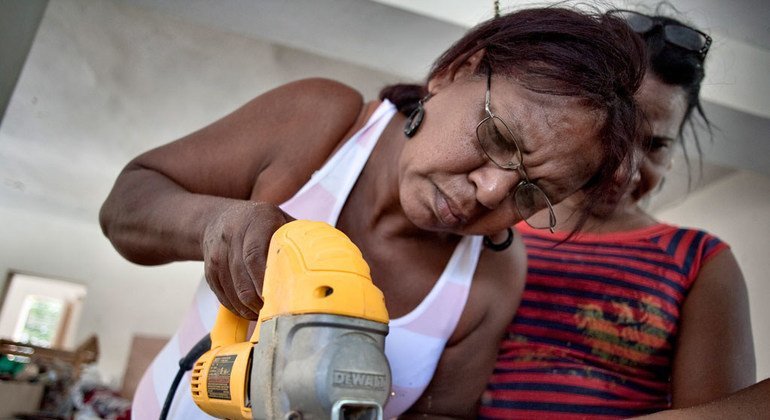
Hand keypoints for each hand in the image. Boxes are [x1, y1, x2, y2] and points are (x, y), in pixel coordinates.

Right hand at [202, 201, 293, 318]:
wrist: (219, 218)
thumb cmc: (262, 223)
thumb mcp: (282, 220)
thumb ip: (302, 238)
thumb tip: (334, 259)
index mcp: (256, 221)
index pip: (255, 255)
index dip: (266, 280)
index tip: (282, 296)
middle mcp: (233, 236)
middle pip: (244, 280)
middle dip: (262, 302)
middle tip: (280, 313)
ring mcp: (217, 255)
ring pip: (234, 293)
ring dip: (252, 310)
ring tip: (269, 316)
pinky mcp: (209, 272)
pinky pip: (224, 298)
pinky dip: (240, 310)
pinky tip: (254, 312)